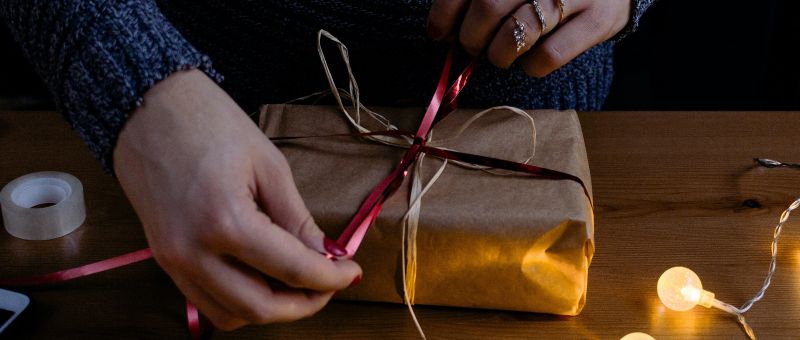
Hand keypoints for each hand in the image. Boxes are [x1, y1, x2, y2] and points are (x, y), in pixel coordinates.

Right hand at [113, 69, 360, 329]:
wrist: (145, 107)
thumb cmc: (208, 122)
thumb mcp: (268, 165)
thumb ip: (297, 219)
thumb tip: (324, 256)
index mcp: (226, 221)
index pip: (292, 270)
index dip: (330, 277)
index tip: (352, 273)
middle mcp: (194, 253)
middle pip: (260, 308)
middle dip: (304, 304)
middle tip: (329, 284)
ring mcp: (173, 261)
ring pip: (231, 315)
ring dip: (271, 309)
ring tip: (298, 283)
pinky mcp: (163, 260)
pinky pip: (205, 301)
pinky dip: (240, 301)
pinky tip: (262, 278)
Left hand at [427, 0, 630, 76]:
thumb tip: (441, 29)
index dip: (445, 13)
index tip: (438, 33)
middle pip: (488, 7)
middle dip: (471, 37)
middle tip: (474, 46)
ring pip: (516, 33)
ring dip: (498, 54)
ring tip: (500, 54)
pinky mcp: (598, 19)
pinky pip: (548, 55)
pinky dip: (530, 66)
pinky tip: (531, 60)